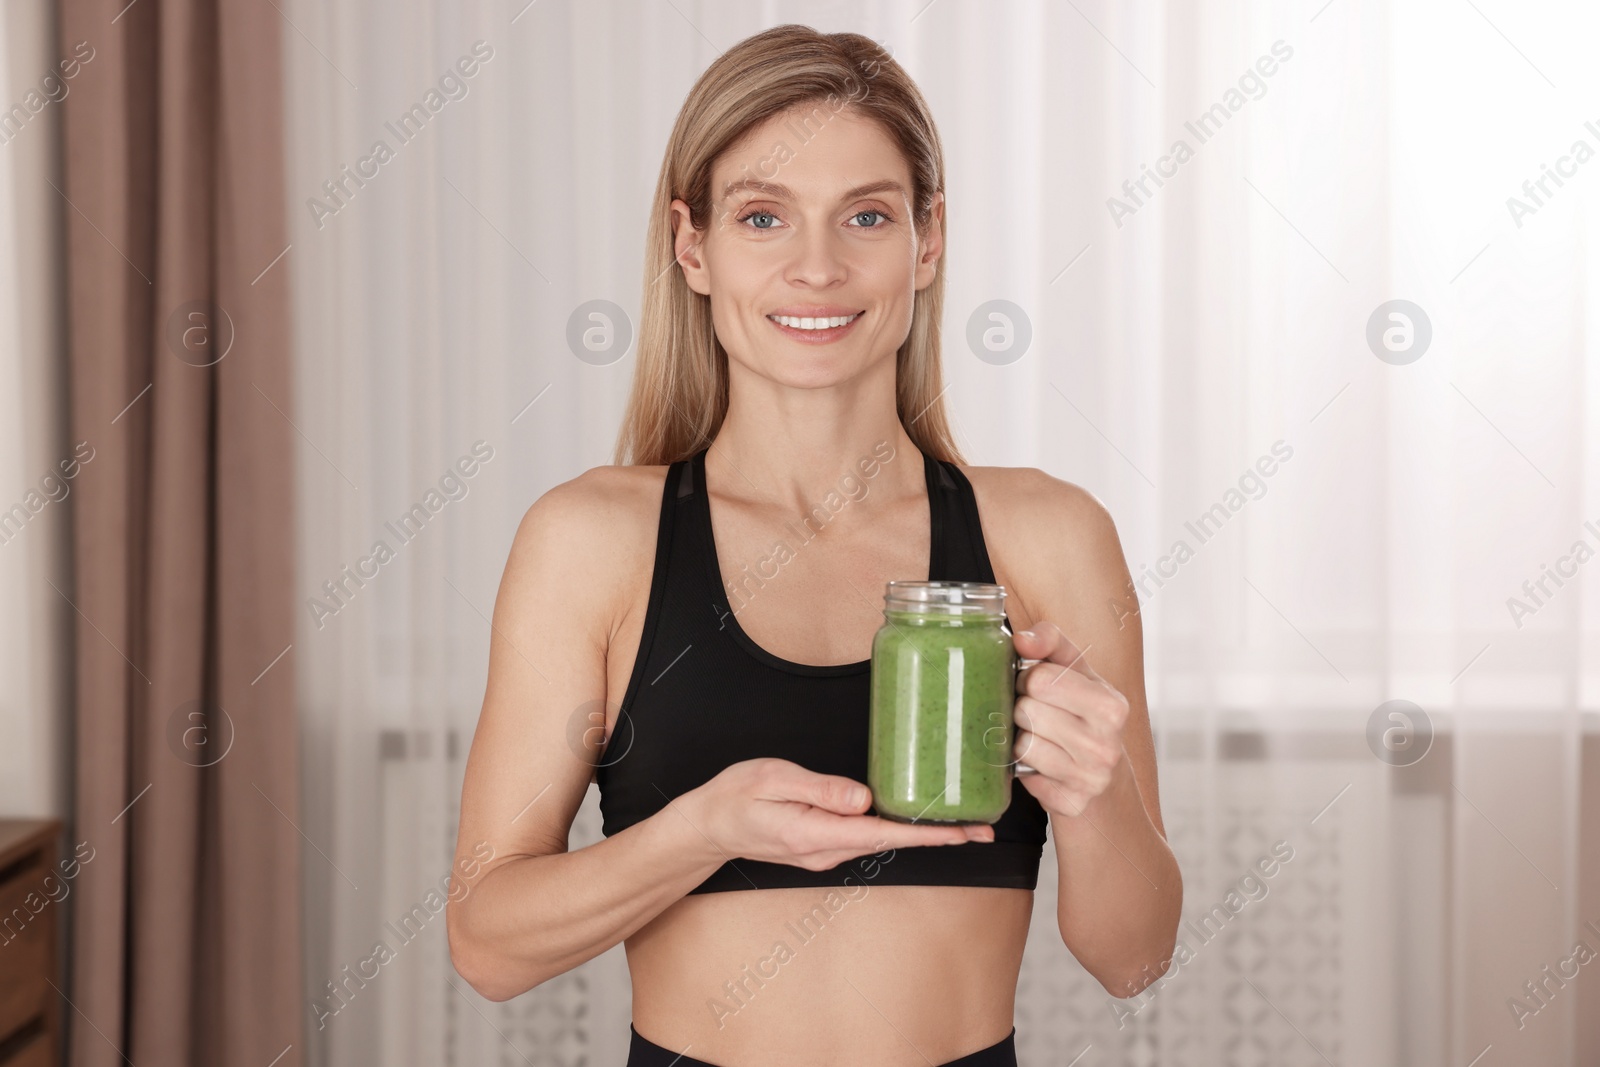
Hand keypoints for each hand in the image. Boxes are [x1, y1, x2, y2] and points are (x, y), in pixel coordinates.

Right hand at [683, 758, 993, 871]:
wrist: (707, 826)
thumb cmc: (735, 797)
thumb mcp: (772, 779)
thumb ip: (819, 789)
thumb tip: (863, 798)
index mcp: (814, 833)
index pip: (882, 834)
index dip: (926, 834)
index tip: (962, 833)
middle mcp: (825, 850)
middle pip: (891, 842)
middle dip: (937, 836)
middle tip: (983, 829)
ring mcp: (824, 852)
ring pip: (881, 841)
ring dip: (919, 834)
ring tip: (960, 823)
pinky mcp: (822, 845)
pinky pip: (866, 837)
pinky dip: (895, 829)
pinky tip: (912, 818)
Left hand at [1012, 622, 1130, 816]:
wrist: (1105, 783)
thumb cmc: (1083, 715)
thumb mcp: (1076, 673)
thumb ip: (1051, 643)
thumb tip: (1021, 639)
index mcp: (1111, 706)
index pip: (1040, 678)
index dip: (1027, 679)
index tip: (1036, 687)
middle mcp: (1107, 745)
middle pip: (1026, 710)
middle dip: (1022, 709)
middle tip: (1037, 715)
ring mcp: (1091, 779)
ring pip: (1021, 745)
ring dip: (1021, 740)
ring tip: (1041, 740)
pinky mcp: (1071, 804)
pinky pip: (1023, 777)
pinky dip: (1025, 771)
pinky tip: (1043, 768)